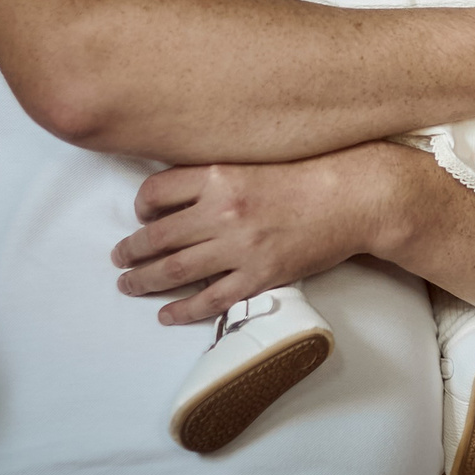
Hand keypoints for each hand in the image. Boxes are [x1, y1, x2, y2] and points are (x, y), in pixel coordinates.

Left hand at [111, 146, 403, 324]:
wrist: (355, 197)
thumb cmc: (311, 173)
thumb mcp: (256, 160)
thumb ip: (219, 174)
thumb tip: (183, 192)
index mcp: (218, 175)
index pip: (156, 191)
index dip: (141, 206)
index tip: (141, 215)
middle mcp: (221, 211)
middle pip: (157, 236)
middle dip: (131, 251)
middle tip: (119, 258)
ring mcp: (239, 247)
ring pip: (175, 270)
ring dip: (144, 280)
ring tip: (128, 285)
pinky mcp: (259, 275)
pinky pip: (210, 299)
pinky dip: (182, 310)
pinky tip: (166, 315)